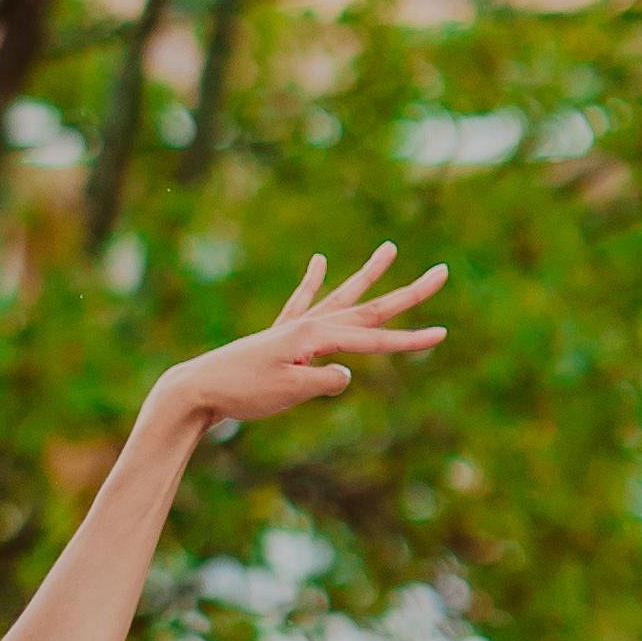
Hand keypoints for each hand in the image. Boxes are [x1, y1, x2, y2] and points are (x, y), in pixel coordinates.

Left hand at [154, 244, 447, 437]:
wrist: (198, 389)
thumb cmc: (243, 392)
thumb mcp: (290, 392)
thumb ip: (325, 382)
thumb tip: (347, 375)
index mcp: (317, 335)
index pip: (375, 338)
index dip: (411, 339)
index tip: (444, 334)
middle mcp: (310, 323)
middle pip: (370, 306)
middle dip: (409, 293)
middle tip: (443, 271)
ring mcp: (295, 326)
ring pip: (342, 295)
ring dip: (367, 273)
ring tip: (389, 248)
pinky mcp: (280, 335)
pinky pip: (301, 301)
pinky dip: (311, 281)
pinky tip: (319, 261)